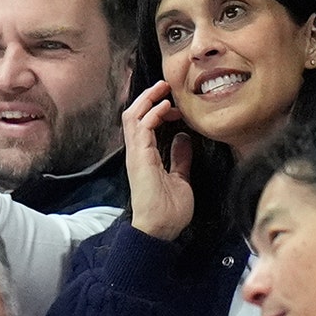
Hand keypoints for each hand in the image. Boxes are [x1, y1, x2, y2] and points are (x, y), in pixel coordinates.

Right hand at [124, 80, 192, 240]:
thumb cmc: (169, 210)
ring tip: (162, 88)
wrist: (161, 229)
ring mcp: (136, 155)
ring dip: (147, 100)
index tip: (176, 108)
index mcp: (145, 157)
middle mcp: (137, 153)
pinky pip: (141, 129)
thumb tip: (183, 138)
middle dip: (147, 98)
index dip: (157, 110)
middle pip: (133, 116)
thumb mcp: (181, 178)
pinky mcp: (140, 158)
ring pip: (132, 117)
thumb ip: (180, 158)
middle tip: (164, 86)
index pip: (143, 124)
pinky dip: (151, 114)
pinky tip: (165, 108)